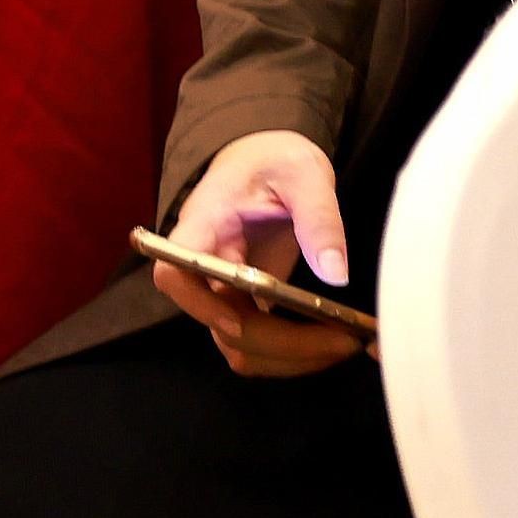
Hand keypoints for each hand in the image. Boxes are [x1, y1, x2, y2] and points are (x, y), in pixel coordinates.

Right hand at [157, 132, 364, 377]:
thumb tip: (334, 274)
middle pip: (218, 323)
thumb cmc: (277, 160)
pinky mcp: (247, 302)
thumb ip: (319, 218)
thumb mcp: (305, 175)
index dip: (199, 303)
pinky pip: (259, 344)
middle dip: (279, 343)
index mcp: (205, 224)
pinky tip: (331, 342)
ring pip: (238, 345)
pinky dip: (292, 354)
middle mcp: (207, 264)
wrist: (269, 161)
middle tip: (343, 340)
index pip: (175, 271)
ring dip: (287, 358)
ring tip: (342, 345)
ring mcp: (225, 288)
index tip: (243, 318)